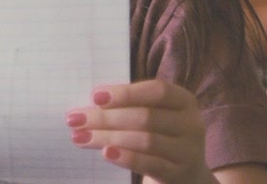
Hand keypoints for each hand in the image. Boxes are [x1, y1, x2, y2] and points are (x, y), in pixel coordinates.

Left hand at [65, 79, 213, 183]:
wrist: (186, 174)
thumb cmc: (161, 135)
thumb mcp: (155, 115)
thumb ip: (131, 105)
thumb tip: (90, 103)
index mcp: (184, 101)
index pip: (157, 91)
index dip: (126, 93)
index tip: (95, 96)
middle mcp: (191, 124)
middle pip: (145, 117)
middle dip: (106, 118)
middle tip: (75, 119)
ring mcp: (187, 151)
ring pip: (145, 141)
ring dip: (108, 137)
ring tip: (80, 137)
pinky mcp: (179, 174)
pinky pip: (150, 164)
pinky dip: (126, 158)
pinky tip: (105, 153)